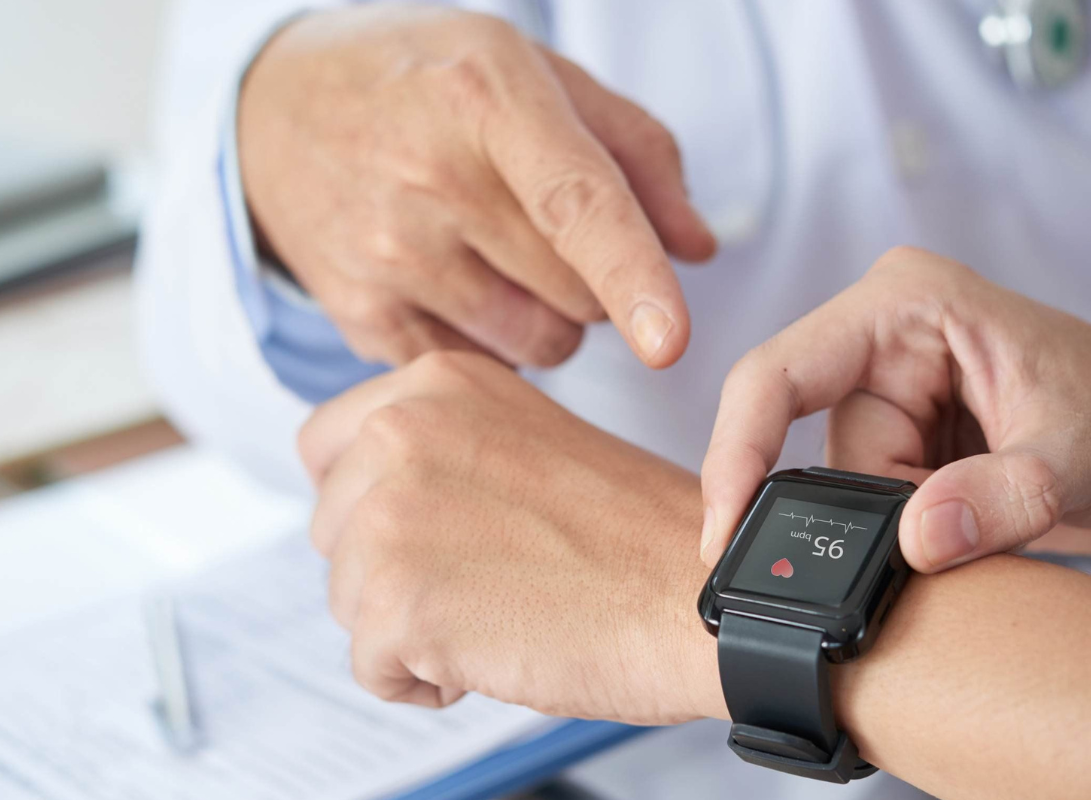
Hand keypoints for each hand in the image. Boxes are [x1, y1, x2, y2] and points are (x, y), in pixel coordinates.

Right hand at [240, 5, 714, 368]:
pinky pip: (482, 367)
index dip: (633, 275)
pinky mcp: (362, 316)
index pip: (576, 203)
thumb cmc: (425, 83)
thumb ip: (635, 150)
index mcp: (485, 97)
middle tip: (551, 231)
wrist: (275, 111)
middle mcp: (429, 179)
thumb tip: (699, 248)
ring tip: (502, 255)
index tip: (671, 343)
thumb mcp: (532, 72)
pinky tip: (458, 283)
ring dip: (552, 316)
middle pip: (579, 293)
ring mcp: (386, 255)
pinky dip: (496, 341)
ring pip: (541, 341)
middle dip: (596, 280)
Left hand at [298, 351, 725, 722]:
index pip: (327, 446)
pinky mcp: (398, 600)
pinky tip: (496, 650)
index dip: (366, 501)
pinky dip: (427, 679)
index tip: (410, 527)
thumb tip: (371, 489)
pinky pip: (372, 667)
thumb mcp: (526, 441)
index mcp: (438, 383)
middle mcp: (403, 433)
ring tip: (502, 607)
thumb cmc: (638, 535)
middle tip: (484, 573)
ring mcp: (392, 513)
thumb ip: (442, 447)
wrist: (699, 596)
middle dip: (391, 566)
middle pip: (332, 528)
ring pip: (348, 600)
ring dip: (412, 623)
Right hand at [700, 248, 1090, 571]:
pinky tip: (961, 526)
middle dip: (867, 512)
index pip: (778, 373)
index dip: (737, 450)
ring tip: (983, 522)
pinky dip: (903, 533)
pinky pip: (862, 500)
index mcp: (903, 306)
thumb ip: (996, 499)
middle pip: (811, 446)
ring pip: (839, 487)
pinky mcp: (895, 432)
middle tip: (946, 537)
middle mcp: (879, 340)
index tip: (722, 531)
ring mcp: (885, 387)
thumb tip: (912, 541)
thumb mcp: (1076, 456)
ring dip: (898, 526)